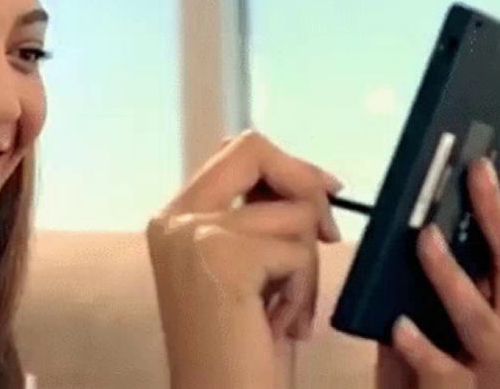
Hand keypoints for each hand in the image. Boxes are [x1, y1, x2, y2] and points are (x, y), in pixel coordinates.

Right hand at [146, 130, 342, 388]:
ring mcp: (194, 234)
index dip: (287, 166)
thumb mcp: (245, 271)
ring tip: (286, 309)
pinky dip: (305, 291)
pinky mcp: (222, 256)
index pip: (236, 152)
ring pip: (291, 211)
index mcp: (174, 218)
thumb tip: (305, 178)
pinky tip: (282, 325)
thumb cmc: (238, 350)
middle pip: (255, 150)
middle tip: (326, 235)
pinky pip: (298, 250)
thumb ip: (254, 220)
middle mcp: (174, 218)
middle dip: (306, 187)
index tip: (323, 194)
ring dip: (306, 265)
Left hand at [378, 134, 499, 388]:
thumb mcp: (425, 319)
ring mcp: (496, 371)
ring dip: (454, 278)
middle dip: (497, 214)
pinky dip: (423, 348)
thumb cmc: (428, 376)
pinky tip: (400, 326)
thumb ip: (420, 282)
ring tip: (426, 241)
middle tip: (476, 168)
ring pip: (485, 321)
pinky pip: (446, 374)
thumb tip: (408, 223)